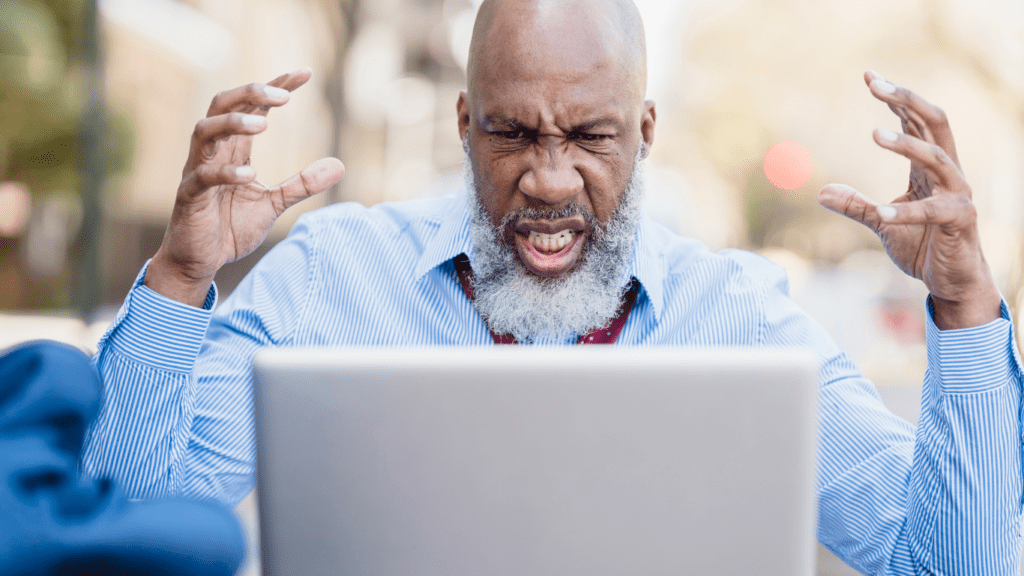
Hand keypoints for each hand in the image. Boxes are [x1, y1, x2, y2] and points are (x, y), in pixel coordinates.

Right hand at [145, 68, 345, 306]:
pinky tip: (250, 175)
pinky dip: (225, 173)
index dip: (276, 86)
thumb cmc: (230, 228)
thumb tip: (340, 165)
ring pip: (204, 131)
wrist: (200, 263)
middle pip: (222, 104)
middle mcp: (213, 153)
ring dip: (234, 123)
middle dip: (251, 93)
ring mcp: (197, 172)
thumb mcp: (274, 204)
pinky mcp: (189, 196)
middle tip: (284, 96)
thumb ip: (302, 184)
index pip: (252, 107)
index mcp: (233, 150)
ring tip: (264, 125)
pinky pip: (202, 176)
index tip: (304, 73)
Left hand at [818, 70, 1000, 329]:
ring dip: (906, 146)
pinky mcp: (959, 222)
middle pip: (935, 124)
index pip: (916, 121)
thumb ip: (856, 205)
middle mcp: (948, 174)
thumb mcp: (880, 224)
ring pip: (937, 159)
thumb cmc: (922, 246)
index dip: (895, 98)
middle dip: (907, 100)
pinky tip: (880, 214)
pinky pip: (932, 211)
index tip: (869, 77)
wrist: (950, 282)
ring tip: (874, 134)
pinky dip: (904, 212)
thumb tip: (822, 192)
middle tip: (876, 86)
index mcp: (930, 168)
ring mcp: (958, 195)